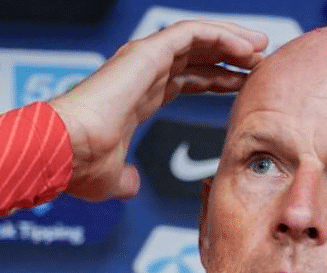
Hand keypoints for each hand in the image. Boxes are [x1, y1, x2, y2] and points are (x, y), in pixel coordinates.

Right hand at [49, 21, 267, 200]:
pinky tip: (246, 48)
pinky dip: (221, 35)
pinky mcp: (145, 52)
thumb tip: (130, 185)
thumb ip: (125, 180)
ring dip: (232, 41)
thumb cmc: (79, 167)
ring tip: (261, 49)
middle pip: (196, 55)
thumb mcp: (111, 180)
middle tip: (261, 63)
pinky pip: (192, 33)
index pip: (186, 79)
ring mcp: (142, 60)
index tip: (244, 86)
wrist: (64, 152)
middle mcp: (140, 73)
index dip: (217, 80)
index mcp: (137, 97)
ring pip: (197, 37)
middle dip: (230, 57)